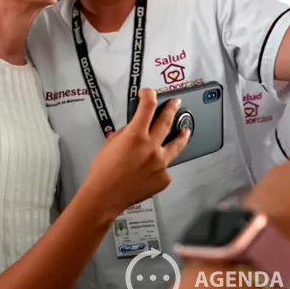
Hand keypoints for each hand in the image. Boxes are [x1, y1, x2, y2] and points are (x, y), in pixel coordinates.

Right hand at [82, 88, 189, 214]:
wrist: (105, 195)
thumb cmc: (104, 171)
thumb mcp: (112, 142)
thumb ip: (128, 132)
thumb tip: (138, 126)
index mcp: (136, 135)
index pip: (147, 106)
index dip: (149, 95)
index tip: (149, 93)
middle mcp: (151, 147)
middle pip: (167, 121)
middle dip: (171, 109)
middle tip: (176, 103)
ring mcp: (161, 163)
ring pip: (177, 145)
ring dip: (181, 135)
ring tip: (185, 130)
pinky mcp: (164, 178)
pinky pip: (166, 166)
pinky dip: (161, 164)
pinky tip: (155, 166)